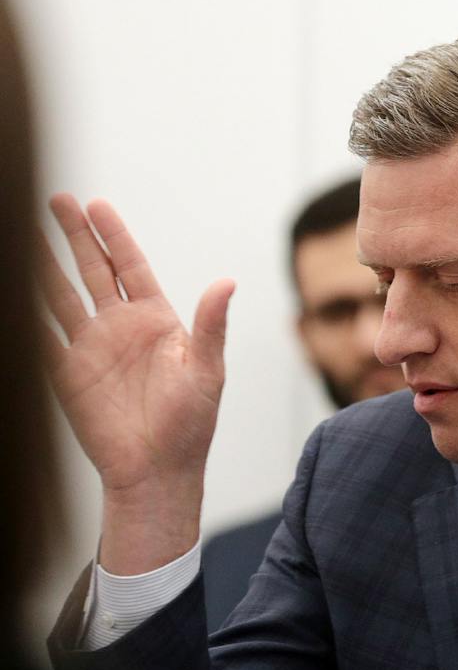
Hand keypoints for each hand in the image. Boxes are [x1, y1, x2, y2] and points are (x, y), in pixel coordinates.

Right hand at [39, 195, 233, 570]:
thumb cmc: (190, 423)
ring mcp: (92, 348)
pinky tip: (18, 286)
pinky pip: (43, 336)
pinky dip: (28, 313)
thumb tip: (226, 282)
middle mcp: (121, 327)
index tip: (97, 204)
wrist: (158, 469)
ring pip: (62, 295)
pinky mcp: (68, 373)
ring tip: (28, 232)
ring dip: (46, 264)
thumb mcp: (207, 370)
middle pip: (92, 269)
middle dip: (75, 235)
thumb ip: (211, 325)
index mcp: (156, 320)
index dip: (113, 236)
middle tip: (57, 200)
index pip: (129, 266)